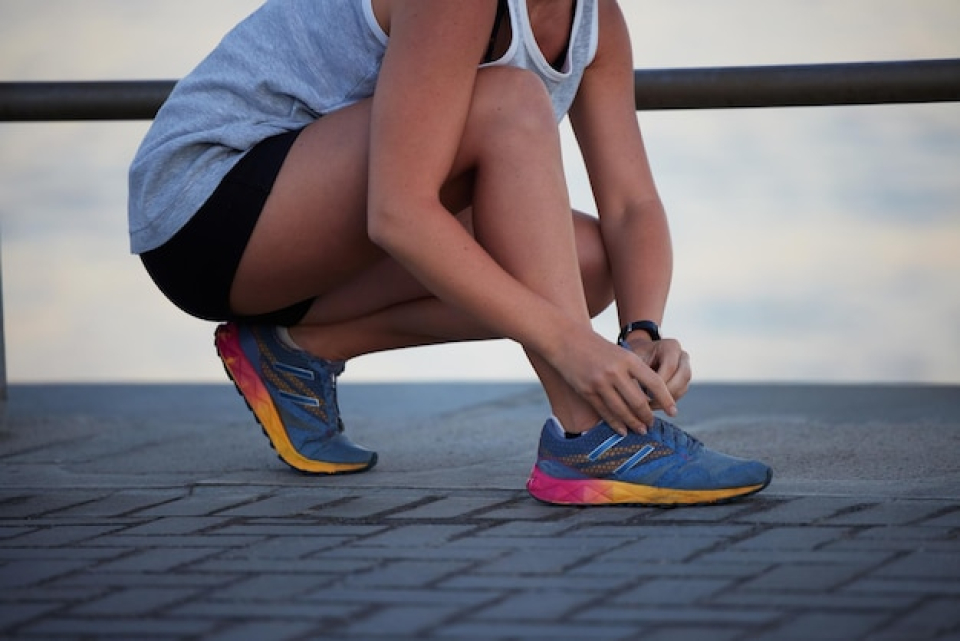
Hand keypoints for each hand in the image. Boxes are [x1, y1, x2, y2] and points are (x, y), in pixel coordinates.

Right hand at [551, 328, 677, 435]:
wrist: (565, 338)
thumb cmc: (595, 346)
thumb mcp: (619, 352)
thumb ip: (634, 371)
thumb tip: (650, 395)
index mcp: (628, 359)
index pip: (654, 383)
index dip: (666, 399)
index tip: (673, 411)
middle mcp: (615, 372)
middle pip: (639, 401)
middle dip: (648, 416)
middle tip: (652, 424)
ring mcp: (600, 383)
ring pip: (622, 410)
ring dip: (633, 423)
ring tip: (641, 430)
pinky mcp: (587, 392)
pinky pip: (605, 412)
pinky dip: (616, 423)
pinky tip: (622, 430)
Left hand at [623, 334, 690, 408]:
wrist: (639, 355)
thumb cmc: (634, 356)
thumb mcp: (633, 358)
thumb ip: (635, 369)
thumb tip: (632, 389)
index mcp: (671, 346)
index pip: (670, 366)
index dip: (658, 383)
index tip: (644, 394)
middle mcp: (682, 356)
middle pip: (683, 377)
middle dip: (666, 393)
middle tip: (650, 404)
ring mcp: (685, 368)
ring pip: (683, 387)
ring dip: (668, 400)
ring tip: (650, 407)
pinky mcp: (684, 380)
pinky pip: (680, 393)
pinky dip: (668, 401)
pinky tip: (653, 405)